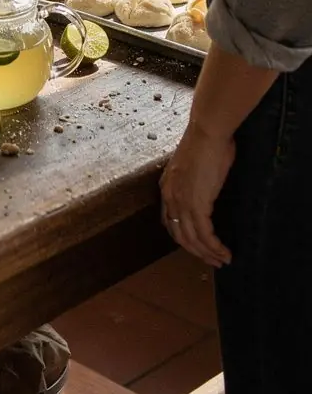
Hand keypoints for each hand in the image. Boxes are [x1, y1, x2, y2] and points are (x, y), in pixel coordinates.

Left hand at [160, 124, 234, 267]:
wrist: (207, 132)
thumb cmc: (205, 141)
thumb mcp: (192, 164)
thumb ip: (194, 178)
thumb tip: (206, 185)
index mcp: (167, 187)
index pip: (170, 221)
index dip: (183, 236)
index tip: (196, 245)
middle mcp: (170, 197)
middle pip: (180, 235)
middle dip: (196, 251)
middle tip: (211, 260)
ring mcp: (182, 202)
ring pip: (193, 240)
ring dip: (208, 254)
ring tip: (221, 260)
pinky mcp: (197, 205)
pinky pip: (206, 235)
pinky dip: (215, 247)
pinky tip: (225, 253)